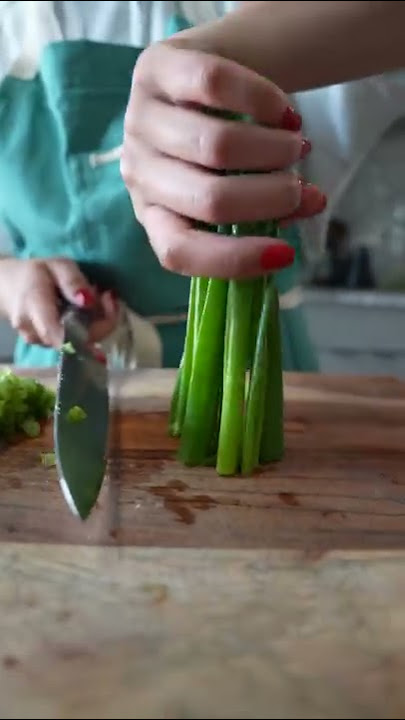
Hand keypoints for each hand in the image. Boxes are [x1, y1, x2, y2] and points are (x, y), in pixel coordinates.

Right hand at [0, 257, 117, 348]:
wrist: (10, 286)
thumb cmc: (37, 273)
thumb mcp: (57, 265)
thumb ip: (73, 281)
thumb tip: (89, 302)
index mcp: (35, 310)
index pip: (64, 336)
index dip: (94, 330)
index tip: (110, 305)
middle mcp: (36, 333)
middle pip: (79, 341)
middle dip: (101, 322)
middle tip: (107, 295)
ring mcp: (41, 343)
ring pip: (79, 343)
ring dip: (95, 324)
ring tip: (96, 298)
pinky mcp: (47, 346)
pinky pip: (74, 342)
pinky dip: (86, 328)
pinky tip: (86, 310)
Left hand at [121, 42, 325, 278]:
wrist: (205, 86)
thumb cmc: (224, 156)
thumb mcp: (240, 190)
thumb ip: (274, 209)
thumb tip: (313, 203)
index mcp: (154, 217)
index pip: (180, 251)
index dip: (234, 260)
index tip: (287, 254)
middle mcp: (139, 175)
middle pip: (210, 199)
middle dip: (271, 198)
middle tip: (299, 187)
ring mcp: (139, 122)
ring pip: (215, 145)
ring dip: (273, 152)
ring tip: (297, 149)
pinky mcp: (152, 69)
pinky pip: (215, 87)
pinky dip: (265, 103)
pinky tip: (285, 116)